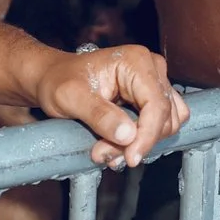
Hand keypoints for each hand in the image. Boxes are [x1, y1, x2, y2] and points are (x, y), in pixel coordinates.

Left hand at [30, 43, 188, 169]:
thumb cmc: (59, 80)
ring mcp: (153, 83)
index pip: (157, 105)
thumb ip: (99, 115)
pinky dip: (141, 140)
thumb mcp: (70, 97)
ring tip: (106, 148)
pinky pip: (160, 126)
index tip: (130, 157)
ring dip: (139, 143)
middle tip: (103, 152)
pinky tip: (117, 144)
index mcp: (136, 61)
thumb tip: (128, 134)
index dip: (147, 136)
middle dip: (137, 142)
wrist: (53, 78)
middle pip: (164, 118)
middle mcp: (151, 69)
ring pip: (166, 125)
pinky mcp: (151, 99)